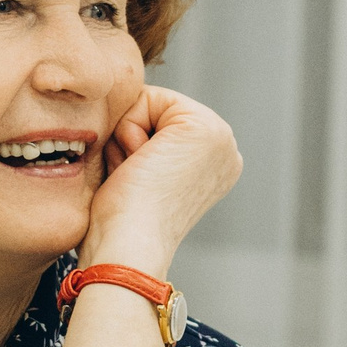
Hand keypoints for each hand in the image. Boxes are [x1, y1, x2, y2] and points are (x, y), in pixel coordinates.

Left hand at [80, 86, 240, 276]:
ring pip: (149, 104)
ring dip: (129, 138)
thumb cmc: (121, 224)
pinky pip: (147, 99)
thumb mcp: (141, 175)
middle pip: (156, 110)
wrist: (129, 246)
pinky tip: (140, 164)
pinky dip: (128, 131)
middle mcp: (225, 150)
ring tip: (138, 176)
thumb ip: (146, 145)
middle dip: (131, 139)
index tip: (136, 182)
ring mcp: (221, 138)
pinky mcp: (205, 128)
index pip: (160, 124)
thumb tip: (128, 129)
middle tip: (136, 180)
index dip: (132, 146)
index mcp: (214, 165)